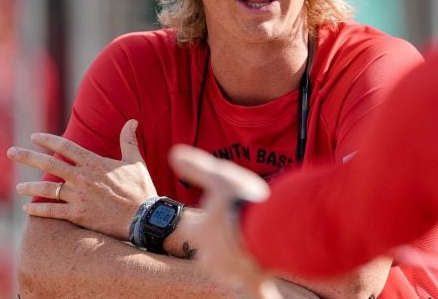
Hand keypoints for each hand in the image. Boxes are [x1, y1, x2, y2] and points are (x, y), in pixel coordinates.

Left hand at [8, 120, 157, 240]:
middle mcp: (82, 178)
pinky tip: (28, 208)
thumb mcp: (135, 161)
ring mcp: (78, 197)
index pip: (65, 147)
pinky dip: (39, 209)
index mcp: (94, 163)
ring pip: (47, 189)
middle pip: (49, 164)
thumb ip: (128, 140)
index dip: (48, 140)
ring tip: (17, 187)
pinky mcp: (78, 215)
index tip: (34, 137)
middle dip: (27, 157)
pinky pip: (53, 212)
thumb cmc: (140, 188)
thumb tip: (132, 121)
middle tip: (11, 152)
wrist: (143, 217)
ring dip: (30, 187)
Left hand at [170, 145, 281, 298]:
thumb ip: (197, 167)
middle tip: (238, 234)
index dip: (201, 227)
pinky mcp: (253, 280)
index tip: (207, 223)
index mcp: (202, 234)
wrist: (263, 226)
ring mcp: (232, 272)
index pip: (195, 233)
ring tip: (256, 248)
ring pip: (233, 272)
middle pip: (213, 256)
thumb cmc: (238, 202)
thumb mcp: (217, 176)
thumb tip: (174, 153)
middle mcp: (212, 257)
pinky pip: (256, 293)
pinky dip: (262, 297)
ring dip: (243, 263)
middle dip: (224, 247)